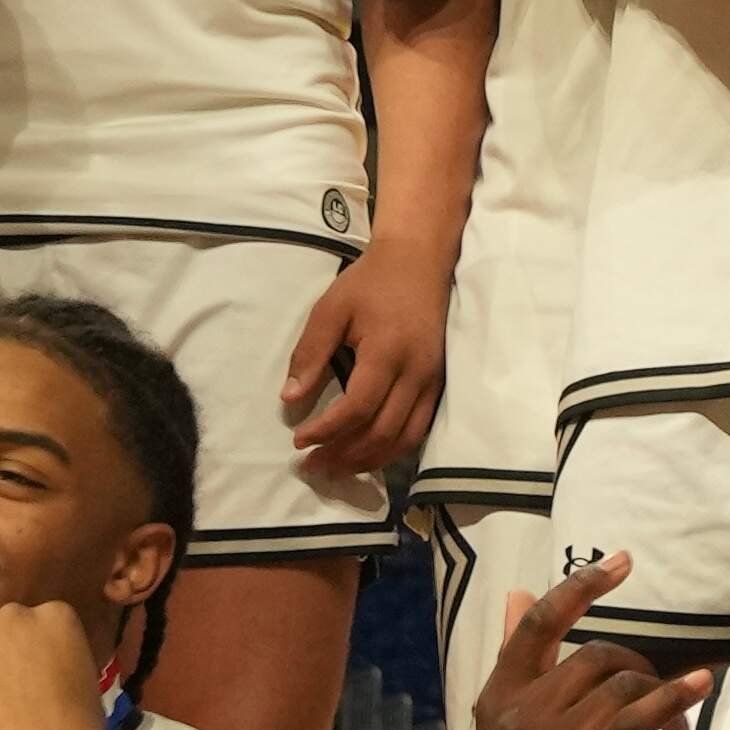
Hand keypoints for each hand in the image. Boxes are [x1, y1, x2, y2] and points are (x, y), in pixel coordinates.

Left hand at [280, 230, 455, 491]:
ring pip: (404, 438)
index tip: (298, 440)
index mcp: (387, 353)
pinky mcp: (439, 383)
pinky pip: (419, 429)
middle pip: (381, 432)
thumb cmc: (371, 282)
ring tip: (337, 468)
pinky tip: (369, 455)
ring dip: (369, 460)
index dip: (326, 431)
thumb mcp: (331, 309)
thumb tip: (291, 399)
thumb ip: (311, 354)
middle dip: (343, 455)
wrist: (420, 261)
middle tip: (312, 465)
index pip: (356, 409)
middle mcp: (416, 373)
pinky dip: (393, 449)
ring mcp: (432, 381)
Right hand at [468, 550, 684, 729]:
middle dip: (638, 669)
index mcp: (497, 699)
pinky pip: (637, 718)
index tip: (623, 561)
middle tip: (661, 700)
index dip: (580, 587)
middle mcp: (518, 714)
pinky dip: (674, 698)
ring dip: (659, 695)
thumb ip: (519, 666)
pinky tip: (700, 688)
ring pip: (621, 685)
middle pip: (596, 656)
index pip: (536, 624)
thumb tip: (518, 594)